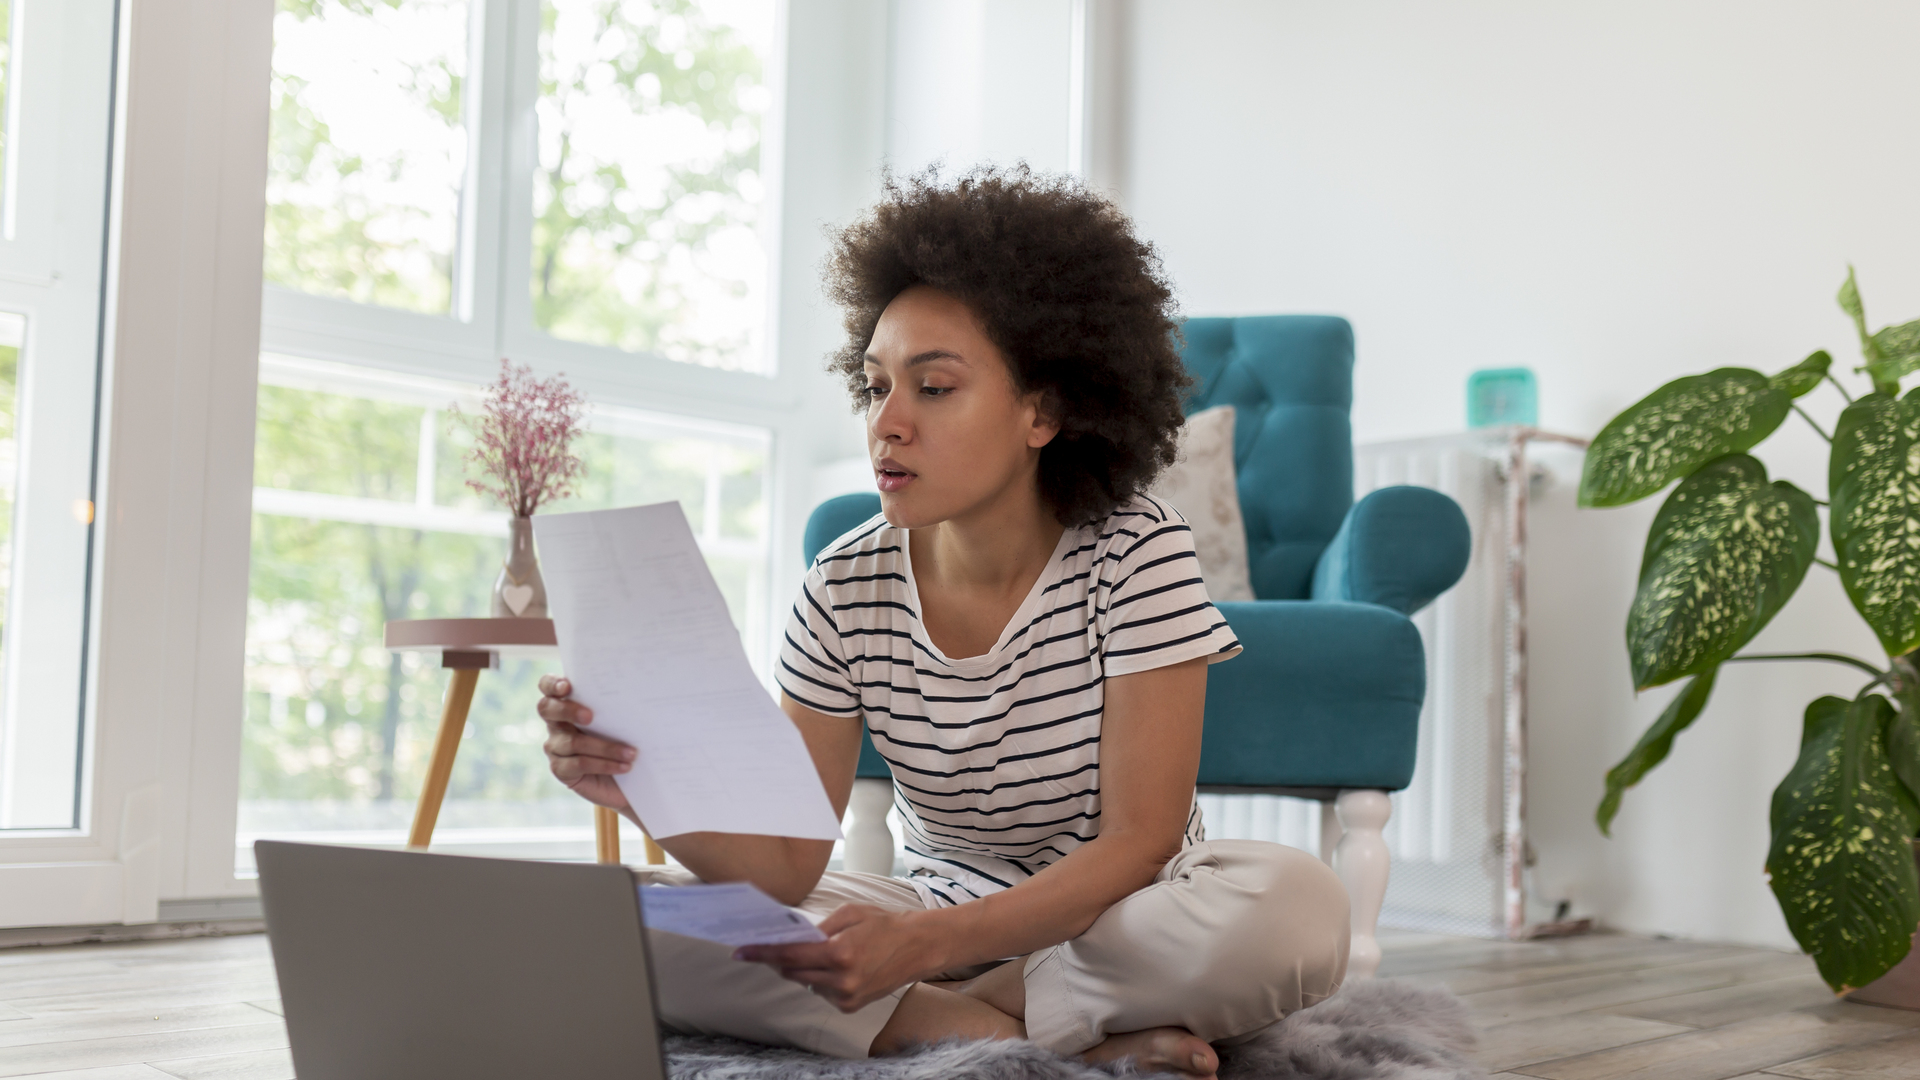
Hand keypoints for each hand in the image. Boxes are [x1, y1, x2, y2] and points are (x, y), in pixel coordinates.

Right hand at [538, 674, 634, 811]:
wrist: (631, 775)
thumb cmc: (626, 738)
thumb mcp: (623, 718)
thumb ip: (618, 704)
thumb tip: (637, 691)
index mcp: (567, 702)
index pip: (548, 686)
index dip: (552, 684)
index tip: (566, 686)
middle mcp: (556, 722)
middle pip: (547, 709)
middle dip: (567, 710)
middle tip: (590, 716)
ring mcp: (555, 746)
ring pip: (572, 742)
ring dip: (605, 747)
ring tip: (631, 753)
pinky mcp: (561, 769)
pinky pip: (580, 764)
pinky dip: (605, 764)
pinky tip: (624, 767)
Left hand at [733, 904, 944, 1011]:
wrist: (917, 948)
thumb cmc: (885, 925)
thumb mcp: (850, 913)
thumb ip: (819, 928)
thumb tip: (792, 939)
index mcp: (840, 953)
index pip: (790, 956)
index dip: (762, 953)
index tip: (741, 951)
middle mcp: (841, 980)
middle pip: (792, 972)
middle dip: (780, 959)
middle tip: (774, 945)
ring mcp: (846, 997)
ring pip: (805, 983)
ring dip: (802, 968)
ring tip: (819, 952)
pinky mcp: (850, 1006)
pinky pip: (820, 992)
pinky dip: (819, 979)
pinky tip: (834, 966)